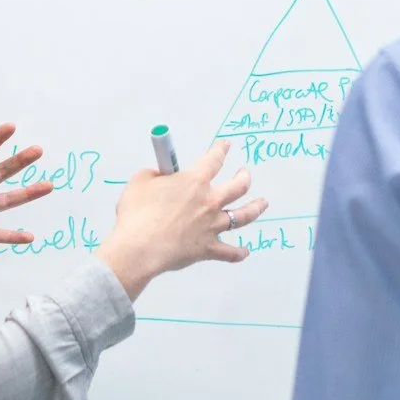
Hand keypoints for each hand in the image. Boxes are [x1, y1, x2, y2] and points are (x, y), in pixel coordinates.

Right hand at [94, 140, 266, 299]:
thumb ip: (153, 175)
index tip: (225, 146)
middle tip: (245, 174)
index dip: (220, 150)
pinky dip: (238, 253)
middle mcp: (208, 202)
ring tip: (263, 203)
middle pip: (237, 186)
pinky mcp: (207, 249)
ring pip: (241, 216)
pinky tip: (245, 252)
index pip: (213, 160)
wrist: (140, 247)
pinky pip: (228, 252)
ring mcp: (211, 226)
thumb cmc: (137, 213)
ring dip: (255, 208)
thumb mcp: (139, 182)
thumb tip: (160, 176)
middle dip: (244, 177)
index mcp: (194, 181)